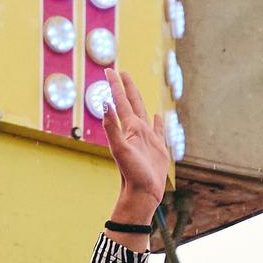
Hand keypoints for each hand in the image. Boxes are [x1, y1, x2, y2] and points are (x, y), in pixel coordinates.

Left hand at [102, 68, 169, 214]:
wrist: (142, 193)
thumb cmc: (131, 173)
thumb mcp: (120, 148)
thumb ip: (112, 127)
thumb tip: (104, 104)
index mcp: (128, 128)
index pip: (119, 101)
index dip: (115, 85)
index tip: (109, 69)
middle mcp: (136, 130)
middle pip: (131, 102)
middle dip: (125, 86)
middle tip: (120, 70)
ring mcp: (147, 138)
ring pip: (143, 112)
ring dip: (139, 100)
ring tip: (135, 89)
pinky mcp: (158, 148)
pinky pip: (158, 129)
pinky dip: (158, 120)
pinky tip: (157, 115)